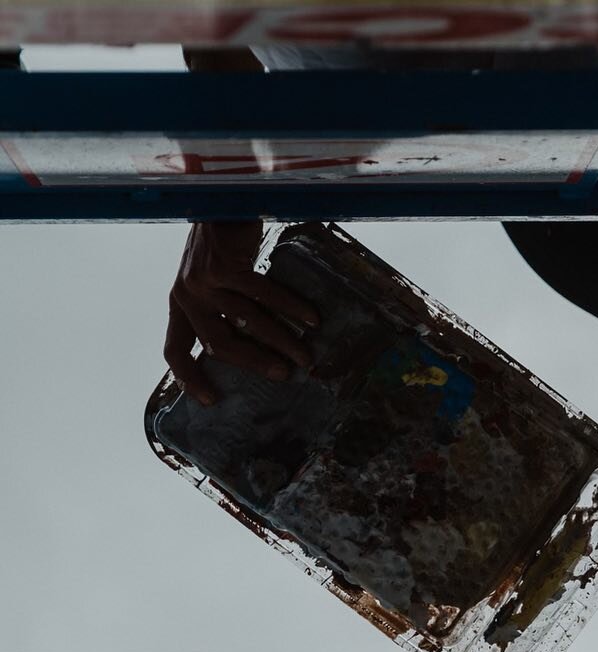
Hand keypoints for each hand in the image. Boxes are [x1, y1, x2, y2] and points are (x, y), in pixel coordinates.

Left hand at [164, 222, 319, 405]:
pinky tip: (311, 318)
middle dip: (254, 363)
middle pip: (218, 344)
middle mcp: (186, 293)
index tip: (211, 400)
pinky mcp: (222, 266)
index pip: (175, 348)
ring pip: (245, 323)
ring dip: (279, 340)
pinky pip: (262, 296)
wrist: (222, 194)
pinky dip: (290, 308)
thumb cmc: (224, 239)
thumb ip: (223, 304)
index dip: (189, 377)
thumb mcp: (212, 276)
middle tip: (284, 374)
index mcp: (180, 301)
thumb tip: (260, 342)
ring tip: (305, 352)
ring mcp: (201, 280)